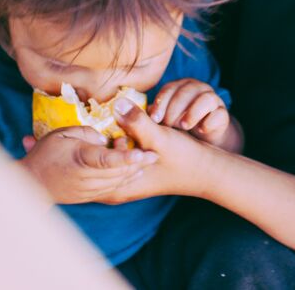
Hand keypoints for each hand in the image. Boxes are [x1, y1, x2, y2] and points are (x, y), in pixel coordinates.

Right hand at [20, 127, 158, 204]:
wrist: (31, 184)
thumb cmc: (45, 154)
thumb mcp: (62, 134)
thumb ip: (86, 133)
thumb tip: (106, 139)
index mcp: (80, 160)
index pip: (107, 159)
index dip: (125, 156)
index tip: (142, 152)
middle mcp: (86, 178)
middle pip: (118, 172)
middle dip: (138, 164)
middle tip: (155, 154)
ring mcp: (88, 190)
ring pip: (117, 182)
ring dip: (134, 172)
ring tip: (149, 161)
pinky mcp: (89, 196)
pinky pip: (111, 189)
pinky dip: (124, 180)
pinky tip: (135, 172)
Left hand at [95, 98, 220, 203]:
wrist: (207, 171)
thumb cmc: (184, 158)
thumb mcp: (159, 138)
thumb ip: (136, 122)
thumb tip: (116, 104)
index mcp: (119, 188)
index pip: (88, 169)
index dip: (89, 147)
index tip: (95, 129)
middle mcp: (119, 190)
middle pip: (92, 167)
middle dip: (95, 145)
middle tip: (96, 126)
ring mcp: (126, 185)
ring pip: (103, 162)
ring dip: (106, 145)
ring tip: (110, 129)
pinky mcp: (133, 177)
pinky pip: (113, 161)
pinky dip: (115, 148)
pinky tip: (121, 134)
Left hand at [149, 79, 231, 146]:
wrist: (204, 145)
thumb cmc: (177, 131)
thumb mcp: (160, 124)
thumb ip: (146, 116)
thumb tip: (123, 110)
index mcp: (180, 88)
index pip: (170, 88)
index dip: (161, 101)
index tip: (153, 118)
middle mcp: (198, 91)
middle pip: (187, 90)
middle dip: (175, 107)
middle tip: (168, 124)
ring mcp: (213, 102)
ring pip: (207, 98)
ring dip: (193, 112)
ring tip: (183, 126)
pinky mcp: (222, 116)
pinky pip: (220, 114)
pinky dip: (210, 122)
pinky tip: (200, 130)